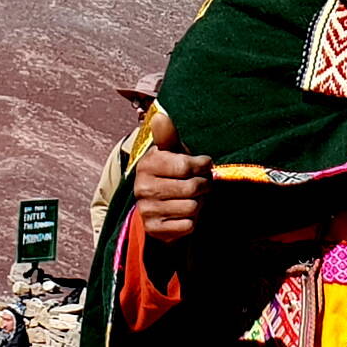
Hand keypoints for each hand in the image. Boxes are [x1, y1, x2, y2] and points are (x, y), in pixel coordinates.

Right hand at [132, 106, 211, 243]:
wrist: (159, 206)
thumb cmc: (171, 172)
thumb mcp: (171, 152)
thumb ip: (168, 135)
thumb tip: (160, 116)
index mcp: (147, 164)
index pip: (186, 165)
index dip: (202, 165)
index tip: (204, 164)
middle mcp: (142, 187)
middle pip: (192, 188)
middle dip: (203, 186)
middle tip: (202, 184)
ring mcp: (147, 210)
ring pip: (192, 207)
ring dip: (199, 204)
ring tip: (192, 198)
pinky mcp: (154, 229)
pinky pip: (188, 225)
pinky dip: (192, 221)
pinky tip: (184, 214)